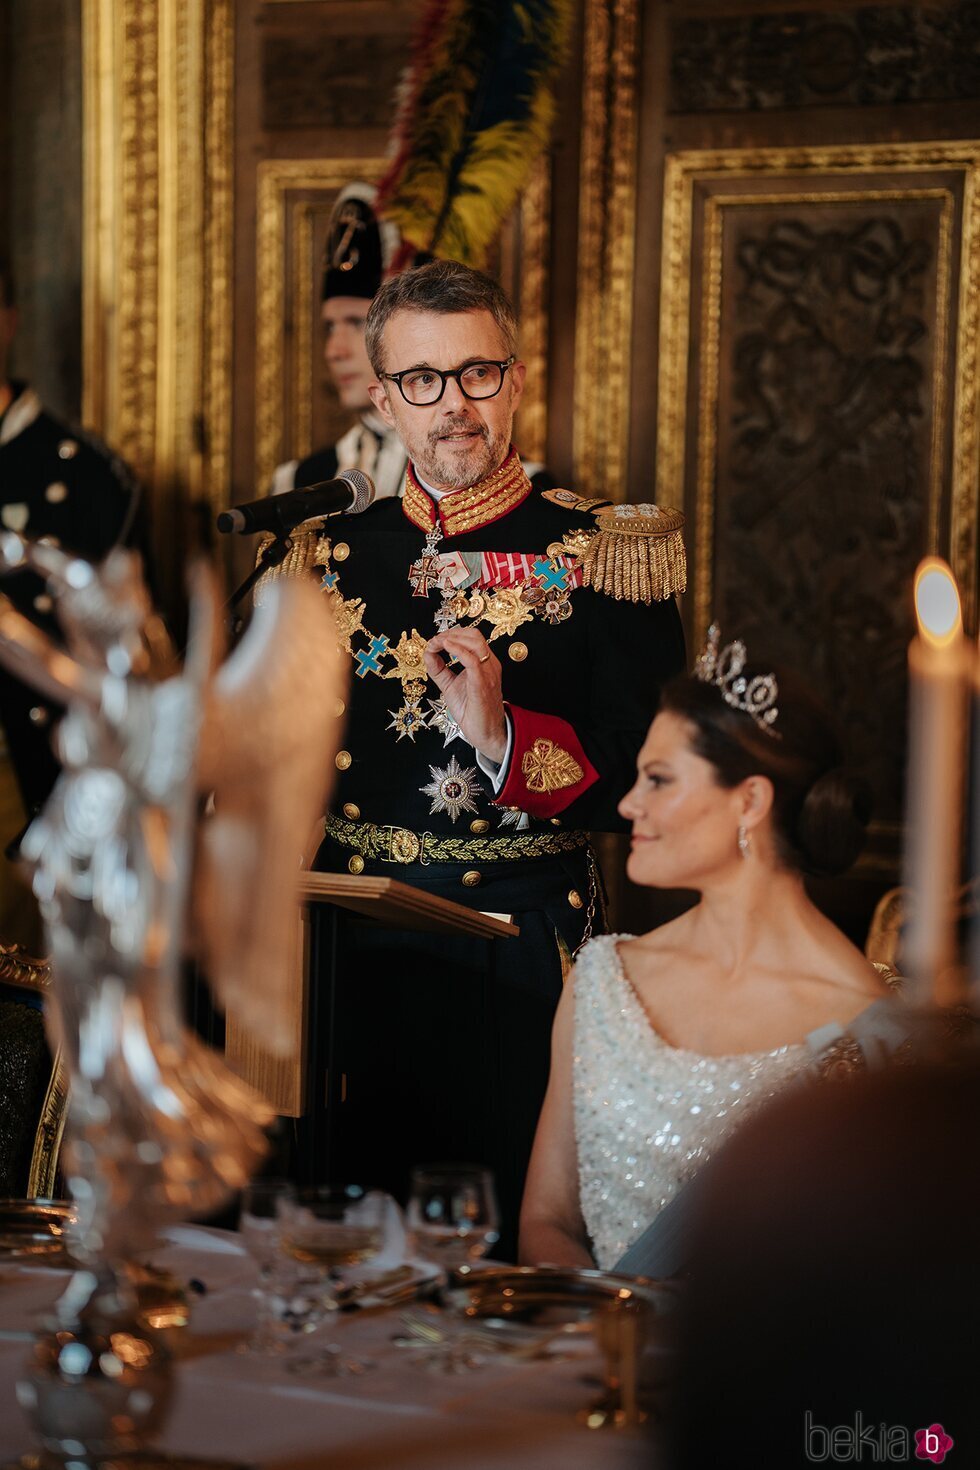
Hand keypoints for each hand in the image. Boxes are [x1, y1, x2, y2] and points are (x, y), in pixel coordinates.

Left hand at [423, 627, 506, 763]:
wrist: (485, 733)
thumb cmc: (472, 711)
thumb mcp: (450, 686)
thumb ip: (439, 670)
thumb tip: (428, 654)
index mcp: (484, 663)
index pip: (470, 637)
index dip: (450, 634)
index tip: (433, 642)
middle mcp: (489, 664)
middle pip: (474, 634)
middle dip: (450, 633)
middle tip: (434, 642)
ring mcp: (488, 673)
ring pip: (474, 642)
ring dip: (451, 638)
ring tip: (437, 644)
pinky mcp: (482, 684)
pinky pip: (473, 660)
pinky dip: (457, 650)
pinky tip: (445, 648)